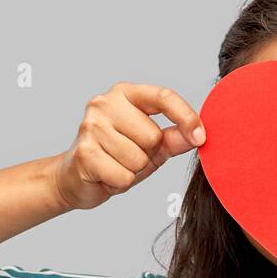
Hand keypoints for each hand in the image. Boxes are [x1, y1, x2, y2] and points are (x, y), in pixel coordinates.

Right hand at [54, 83, 204, 209]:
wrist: (75, 177)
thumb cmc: (116, 157)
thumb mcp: (152, 146)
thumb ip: (175, 138)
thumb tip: (200, 135)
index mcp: (125, 94)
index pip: (163, 97)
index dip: (186, 117)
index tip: (201, 137)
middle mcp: (105, 103)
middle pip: (153, 137)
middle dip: (148, 155)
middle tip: (128, 157)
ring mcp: (91, 126)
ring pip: (138, 159)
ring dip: (133, 171)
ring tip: (116, 165)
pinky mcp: (85, 152)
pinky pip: (124, 176)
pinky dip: (120, 183)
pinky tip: (106, 175)